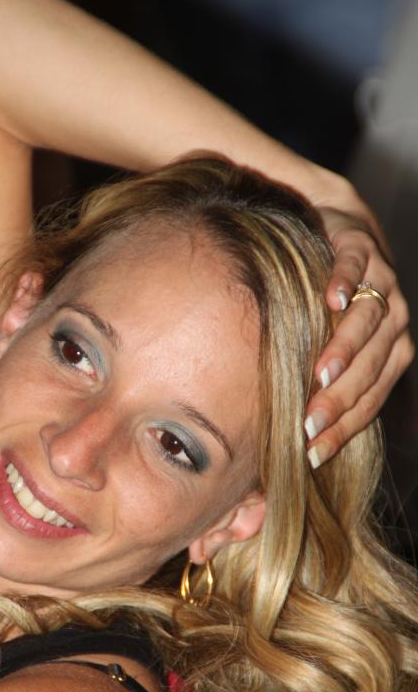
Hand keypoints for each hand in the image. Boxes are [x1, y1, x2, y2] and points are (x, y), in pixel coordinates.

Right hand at [303, 205, 413, 467]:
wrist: (340, 238)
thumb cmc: (329, 308)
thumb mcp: (332, 348)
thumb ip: (325, 383)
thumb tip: (297, 441)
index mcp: (391, 354)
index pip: (369, 400)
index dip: (343, 429)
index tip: (313, 453)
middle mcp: (393, 322)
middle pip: (369, 368)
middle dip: (338, 399)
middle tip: (309, 425)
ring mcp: (380, 284)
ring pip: (366, 321)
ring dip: (345, 349)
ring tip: (321, 374)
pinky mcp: (360, 249)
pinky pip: (353, 268)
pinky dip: (344, 284)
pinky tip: (329, 300)